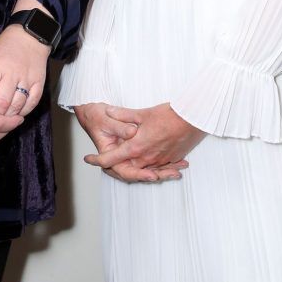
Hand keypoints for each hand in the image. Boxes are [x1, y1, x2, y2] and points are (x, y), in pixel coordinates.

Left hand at [0, 24, 48, 117]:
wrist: (29, 37)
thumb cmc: (5, 48)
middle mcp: (12, 74)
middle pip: (2, 103)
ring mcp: (27, 79)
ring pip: (17, 105)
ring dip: (9, 116)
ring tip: (3, 119)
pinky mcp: (39, 83)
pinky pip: (32, 102)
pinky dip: (24, 111)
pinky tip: (18, 113)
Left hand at [83, 103, 204, 177]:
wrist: (193, 119)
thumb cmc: (169, 115)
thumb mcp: (142, 113)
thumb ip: (123, 115)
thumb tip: (109, 112)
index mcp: (136, 147)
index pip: (112, 158)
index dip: (98, 159)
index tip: (88, 159)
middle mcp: (147, 158)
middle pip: (127, 168)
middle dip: (118, 165)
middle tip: (108, 161)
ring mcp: (160, 161)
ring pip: (143, 170)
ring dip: (136, 168)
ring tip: (128, 163)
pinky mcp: (171, 160)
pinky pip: (158, 168)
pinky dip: (152, 167)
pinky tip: (151, 162)